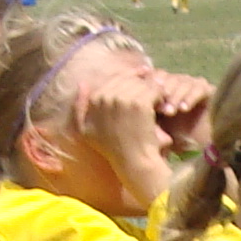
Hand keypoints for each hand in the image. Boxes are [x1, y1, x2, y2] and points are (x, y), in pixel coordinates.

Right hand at [78, 73, 174, 206]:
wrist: (133, 162)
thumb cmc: (112, 148)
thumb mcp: (86, 131)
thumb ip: (80, 108)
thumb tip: (82, 83)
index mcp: (94, 100)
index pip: (114, 79)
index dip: (129, 80)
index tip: (141, 82)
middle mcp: (105, 97)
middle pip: (129, 79)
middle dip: (141, 85)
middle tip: (152, 94)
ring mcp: (122, 99)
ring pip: (142, 83)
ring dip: (152, 90)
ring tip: (157, 102)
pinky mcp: (139, 104)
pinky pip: (153, 90)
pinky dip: (160, 97)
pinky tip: (161, 107)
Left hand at [147, 68, 210, 152]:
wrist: (198, 151)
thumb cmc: (171, 137)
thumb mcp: (153, 122)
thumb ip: (142, 109)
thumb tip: (125, 99)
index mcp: (163, 86)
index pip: (153, 76)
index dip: (147, 84)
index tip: (142, 98)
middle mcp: (178, 82)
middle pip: (166, 77)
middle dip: (160, 92)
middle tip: (156, 108)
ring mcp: (194, 84)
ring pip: (182, 81)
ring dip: (174, 96)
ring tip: (169, 112)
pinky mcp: (209, 90)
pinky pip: (199, 88)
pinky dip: (190, 97)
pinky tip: (183, 109)